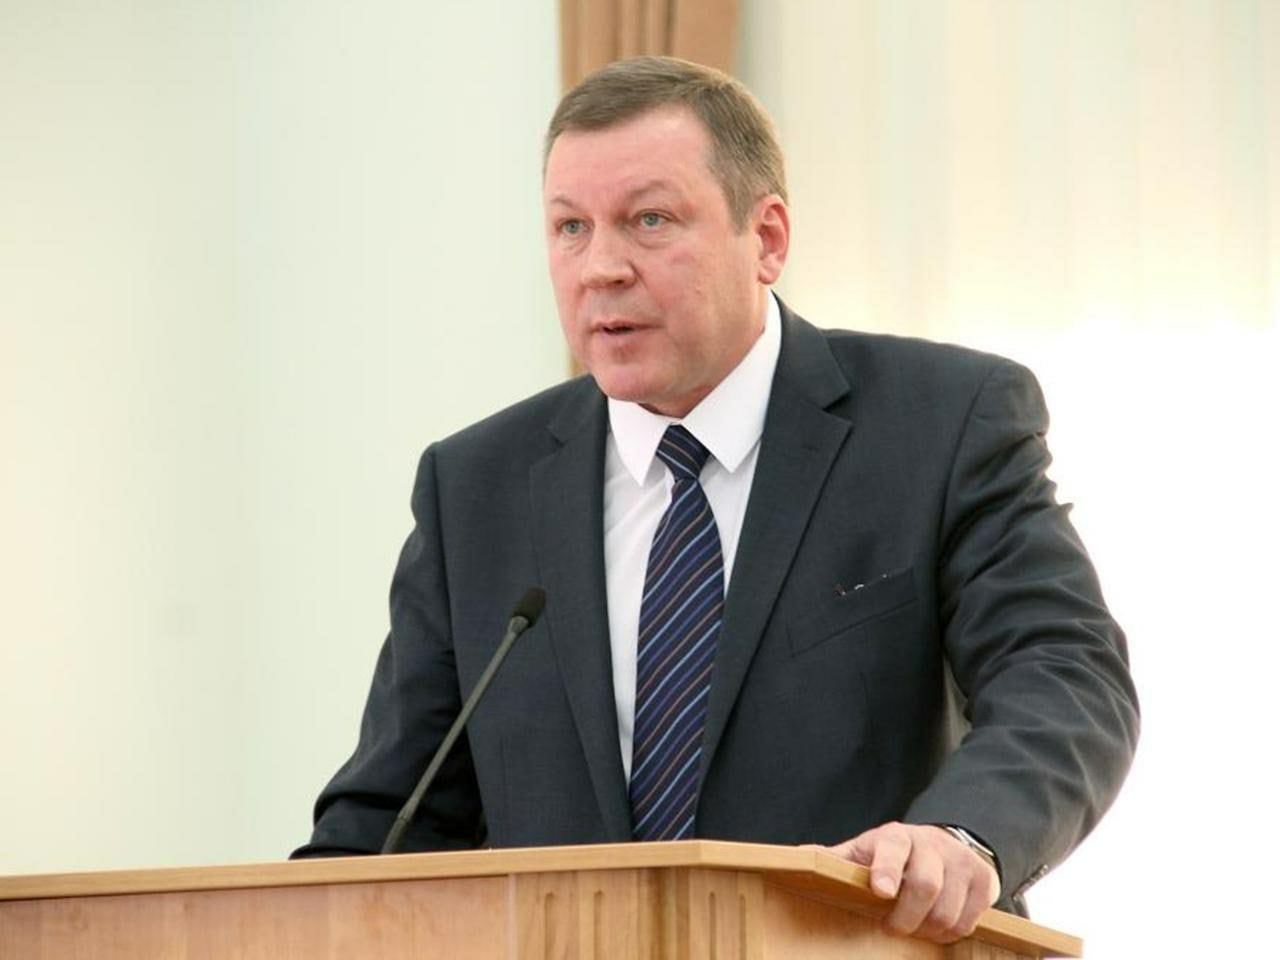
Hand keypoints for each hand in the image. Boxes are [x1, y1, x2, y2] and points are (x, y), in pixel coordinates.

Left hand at [826, 822, 999, 943]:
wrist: (943, 843)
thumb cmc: (892, 854)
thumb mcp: (863, 852)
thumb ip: (835, 859)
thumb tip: (797, 858)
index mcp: (896, 837)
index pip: (893, 848)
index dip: (887, 869)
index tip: (881, 891)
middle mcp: (931, 844)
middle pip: (926, 885)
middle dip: (907, 917)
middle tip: (892, 928)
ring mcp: (960, 860)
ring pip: (949, 908)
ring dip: (930, 928)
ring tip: (916, 928)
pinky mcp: (983, 879)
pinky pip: (970, 918)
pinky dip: (953, 931)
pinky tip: (938, 926)